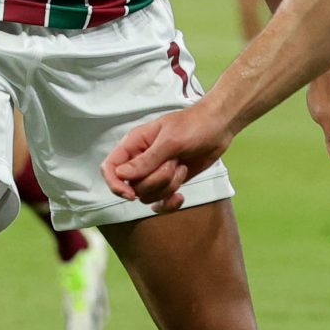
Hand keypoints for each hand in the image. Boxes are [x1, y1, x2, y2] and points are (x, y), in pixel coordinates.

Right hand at [104, 100, 235, 212]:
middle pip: (132, 186)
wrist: (219, 127)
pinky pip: (160, 202)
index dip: (115, 184)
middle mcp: (141, 160)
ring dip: (168, 186)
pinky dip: (169, 203)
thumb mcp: (170, 141)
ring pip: (147, 195)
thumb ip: (146, 160)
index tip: (131, 194)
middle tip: (173, 163)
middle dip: (155, 181)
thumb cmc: (193, 125)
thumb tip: (121, 174)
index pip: (110, 168)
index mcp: (134, 144)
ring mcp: (155, 172)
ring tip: (181, 166)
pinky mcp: (169, 182)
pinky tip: (180, 197)